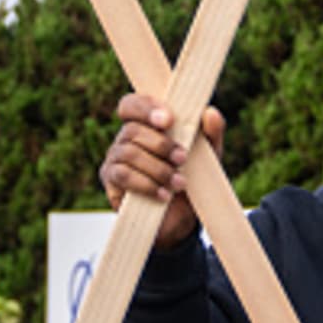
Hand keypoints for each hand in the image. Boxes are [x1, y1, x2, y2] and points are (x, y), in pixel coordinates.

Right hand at [98, 94, 225, 250]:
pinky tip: (164, 195)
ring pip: (128, 153)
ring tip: (179, 182)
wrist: (184, 217)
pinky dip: (146, 184)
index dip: (145, 108)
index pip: (131, 104)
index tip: (168, 121)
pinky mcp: (111, 182)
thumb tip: (210, 112)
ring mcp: (115, 159)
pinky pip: (123, 176)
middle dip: (160, 144)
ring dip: (157, 168)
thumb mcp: (209, 154)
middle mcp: (126, 138)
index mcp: (145, 123)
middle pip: (132, 129)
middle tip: (182, 158)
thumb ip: (211, 132)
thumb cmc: (193, 176)